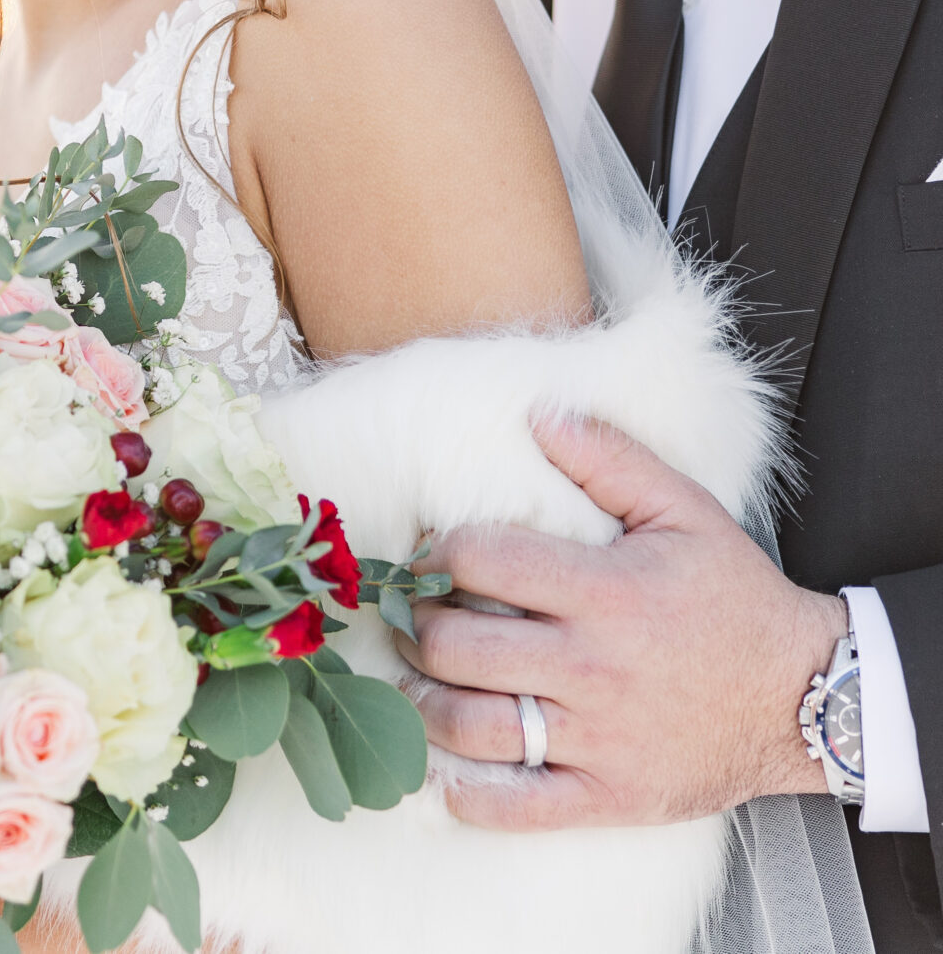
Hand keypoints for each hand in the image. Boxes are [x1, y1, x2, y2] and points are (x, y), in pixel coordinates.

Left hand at [394, 418, 846, 828]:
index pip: (482, 561)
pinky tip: (441, 768)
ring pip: (472, 727)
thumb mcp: (687, 513)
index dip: (437, 550)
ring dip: (422, 703)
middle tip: (412, 615)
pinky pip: (517, 807)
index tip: (430, 551)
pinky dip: (466, 794)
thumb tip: (539, 415)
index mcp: (607, 592)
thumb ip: (610, 460)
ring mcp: (599, 738)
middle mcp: (594, 667)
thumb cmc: (736, 600)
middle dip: (416, 625)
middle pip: (458, 647)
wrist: (810, 698)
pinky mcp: (610, 795)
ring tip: (414, 679)